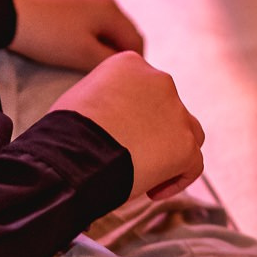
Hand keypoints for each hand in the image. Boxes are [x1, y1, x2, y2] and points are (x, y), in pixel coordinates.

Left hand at [0, 0, 144, 70]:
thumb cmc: (44, 34)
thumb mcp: (81, 56)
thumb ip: (108, 61)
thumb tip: (123, 61)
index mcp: (110, 9)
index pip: (135, 40)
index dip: (132, 62)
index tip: (119, 77)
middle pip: (115, 24)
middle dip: (110, 44)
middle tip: (93, 65)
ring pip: (93, 11)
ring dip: (90, 29)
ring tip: (70, 47)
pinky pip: (71, 1)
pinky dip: (70, 16)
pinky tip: (51, 27)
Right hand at [52, 52, 204, 201]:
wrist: (71, 156)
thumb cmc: (63, 133)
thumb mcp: (80, 97)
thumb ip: (104, 98)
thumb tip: (109, 117)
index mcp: (130, 64)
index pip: (143, 87)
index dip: (134, 115)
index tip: (117, 136)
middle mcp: (159, 80)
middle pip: (167, 107)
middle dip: (154, 132)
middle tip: (130, 157)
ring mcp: (176, 111)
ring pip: (188, 131)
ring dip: (171, 151)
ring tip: (147, 174)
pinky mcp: (184, 144)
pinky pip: (193, 163)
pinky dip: (178, 178)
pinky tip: (152, 192)